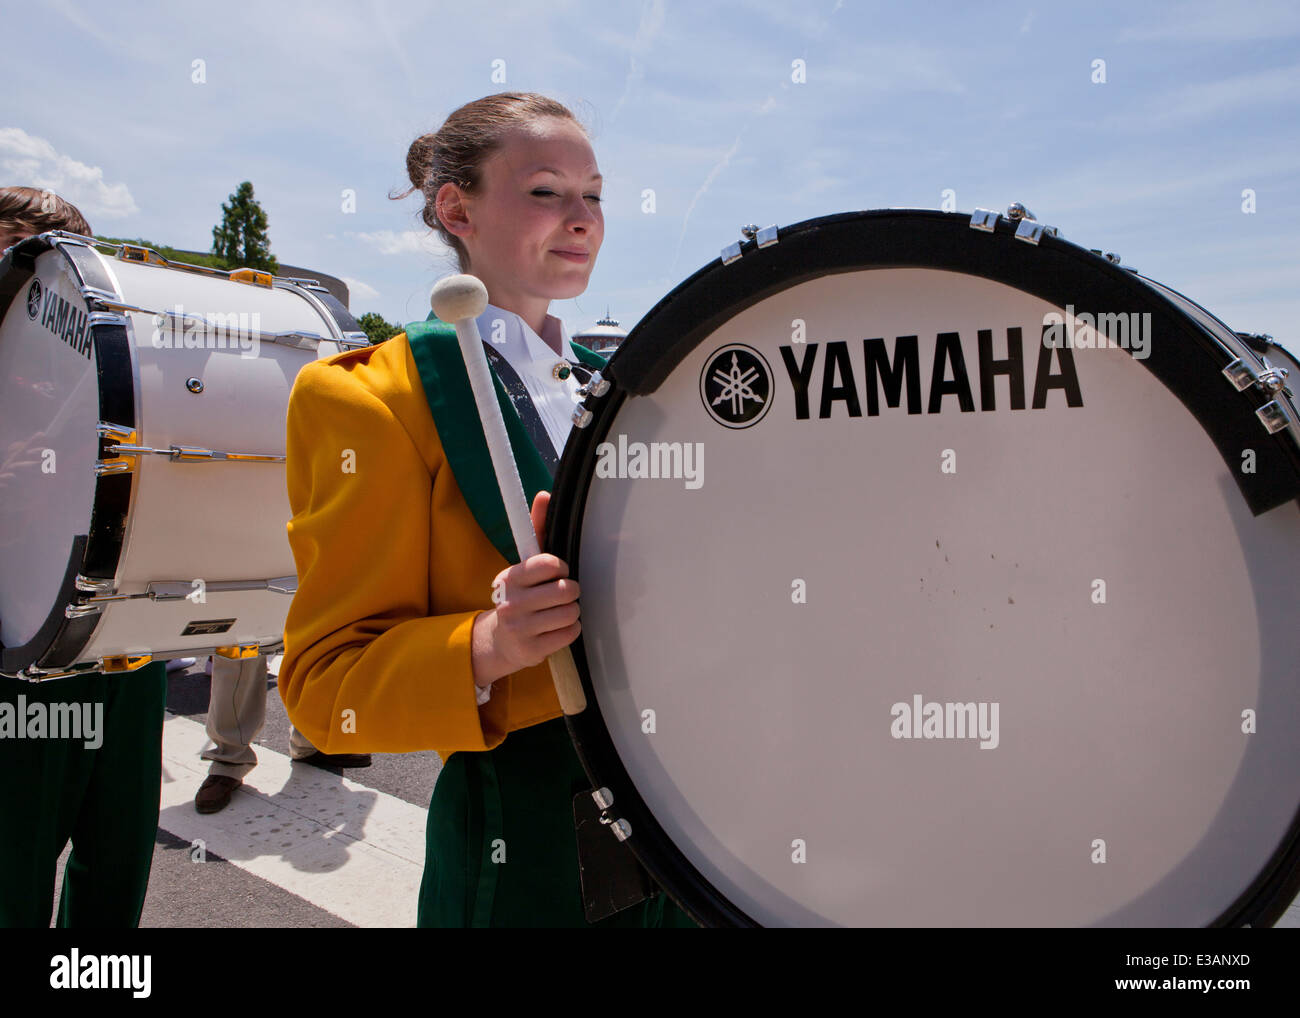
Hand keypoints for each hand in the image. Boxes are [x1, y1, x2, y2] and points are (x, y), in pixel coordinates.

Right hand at [470, 491, 580, 686]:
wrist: (501, 640)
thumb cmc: (520, 595)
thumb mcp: (524, 564)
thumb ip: (536, 529)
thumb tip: (544, 494)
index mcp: (509, 577)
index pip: (549, 564)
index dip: (561, 567)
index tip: (556, 571)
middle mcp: (510, 603)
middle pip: (566, 590)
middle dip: (570, 591)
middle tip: (561, 594)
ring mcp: (520, 628)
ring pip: (571, 612)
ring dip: (571, 611)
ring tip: (558, 611)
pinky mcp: (532, 650)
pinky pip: (570, 633)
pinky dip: (570, 629)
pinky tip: (557, 627)